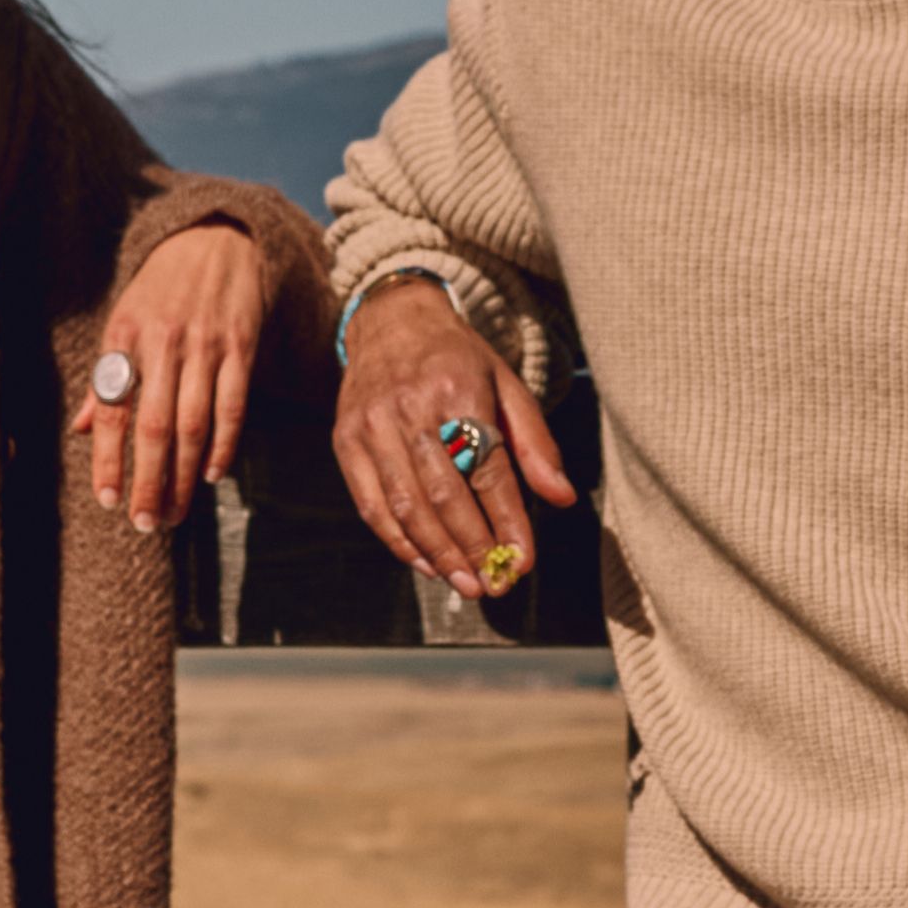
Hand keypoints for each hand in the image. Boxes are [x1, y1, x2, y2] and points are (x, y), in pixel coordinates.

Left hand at [68, 219, 279, 533]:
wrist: (217, 238)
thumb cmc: (161, 289)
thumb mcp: (122, 320)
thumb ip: (106, 376)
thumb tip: (83, 429)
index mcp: (124, 336)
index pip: (114, 409)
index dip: (109, 459)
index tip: (108, 500)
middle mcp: (163, 342)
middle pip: (154, 425)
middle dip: (148, 481)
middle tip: (145, 523)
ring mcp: (205, 345)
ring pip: (193, 423)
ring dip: (182, 475)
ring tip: (174, 512)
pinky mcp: (241, 347)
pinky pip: (232, 406)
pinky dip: (222, 444)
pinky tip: (210, 474)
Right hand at [324, 276, 574, 600]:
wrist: (392, 322)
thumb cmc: (458, 361)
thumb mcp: (507, 386)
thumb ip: (535, 444)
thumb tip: (562, 499)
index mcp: (459, 390)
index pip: (487, 470)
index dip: (507, 521)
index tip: (522, 560)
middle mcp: (411, 408)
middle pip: (445, 495)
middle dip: (472, 548)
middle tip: (493, 585)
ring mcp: (372, 426)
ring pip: (406, 507)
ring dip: (437, 554)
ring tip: (464, 583)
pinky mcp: (346, 441)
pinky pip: (371, 505)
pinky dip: (398, 542)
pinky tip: (425, 564)